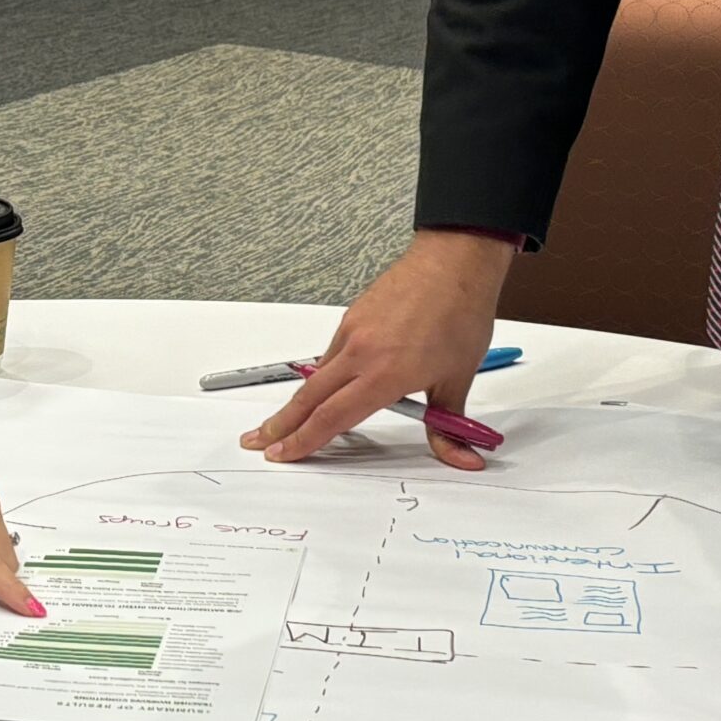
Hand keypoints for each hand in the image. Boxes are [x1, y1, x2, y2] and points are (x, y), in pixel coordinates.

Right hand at [242, 231, 513, 466]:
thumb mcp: (458, 380)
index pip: (333, 417)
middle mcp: (361, 353)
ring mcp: (352, 332)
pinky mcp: (352, 316)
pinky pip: (331, 353)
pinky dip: (324, 375)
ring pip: (318, 375)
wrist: (454, 261)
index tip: (284, 454)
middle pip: (308, 398)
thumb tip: (463, 459)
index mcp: (385, 374)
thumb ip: (450, 427)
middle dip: (280, 424)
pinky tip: (326, 385)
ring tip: (286, 420)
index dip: (304, 441)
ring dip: (299, 401)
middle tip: (257, 441)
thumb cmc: (460, 314)